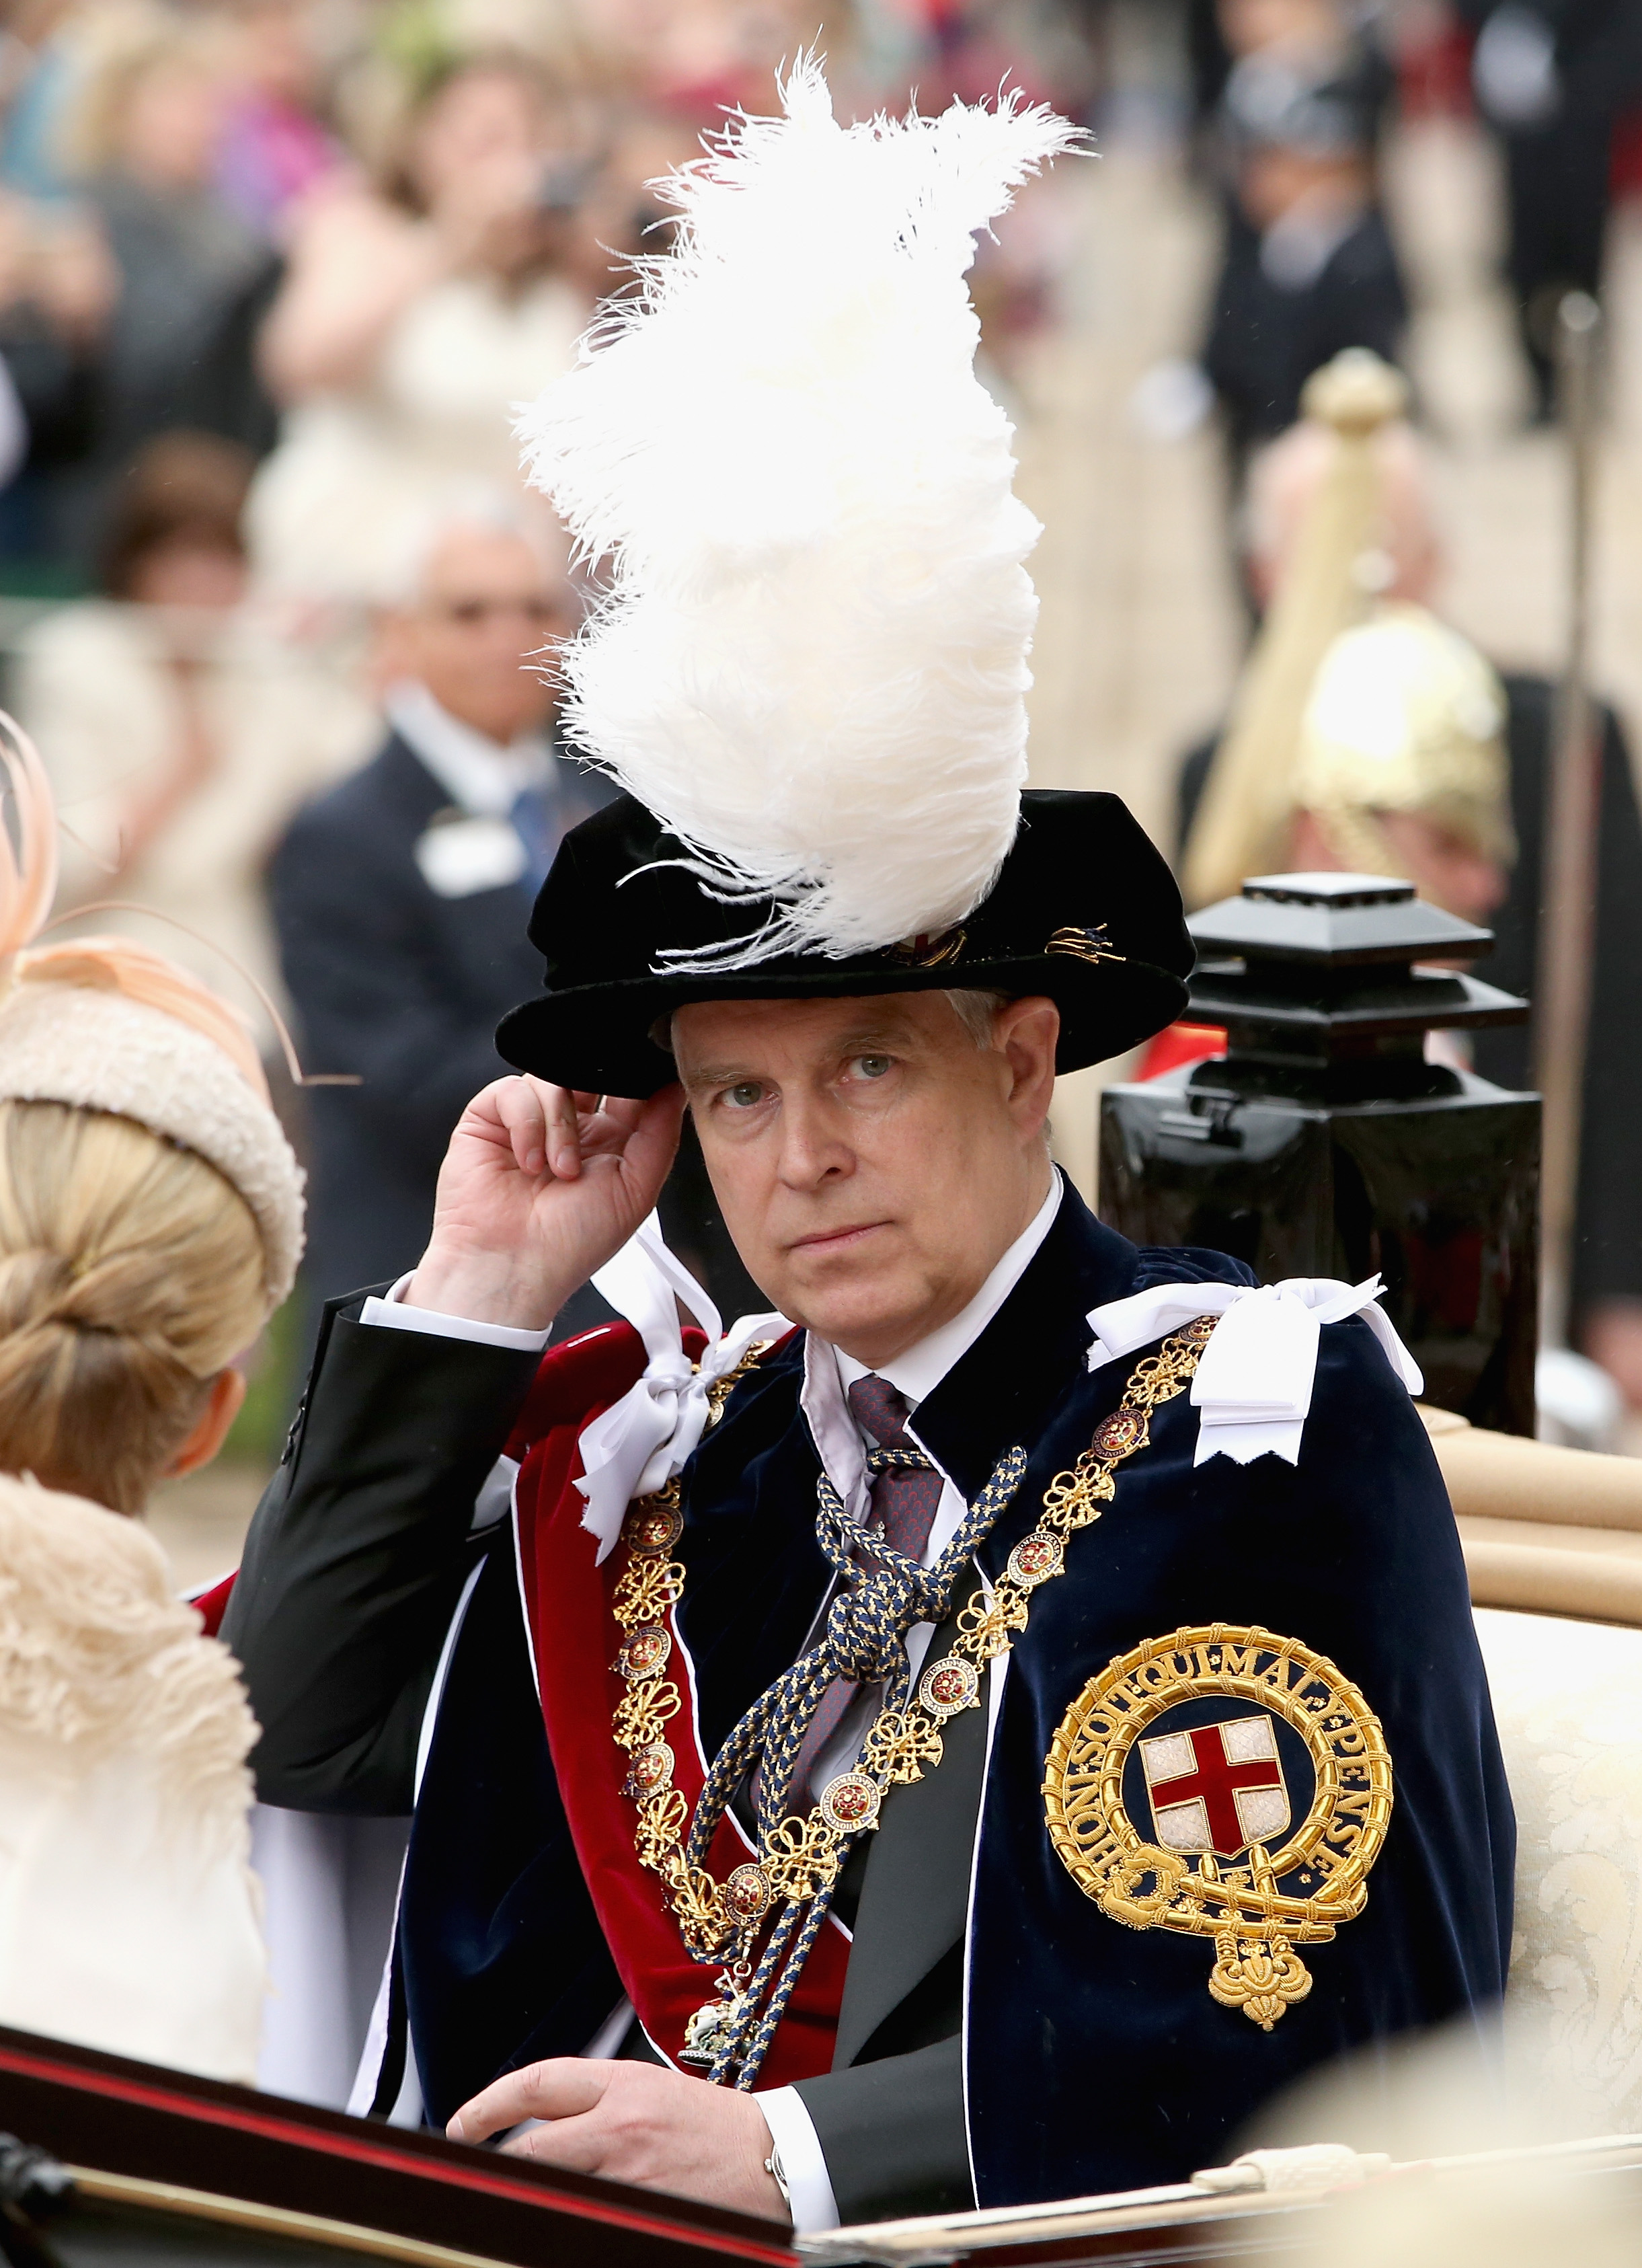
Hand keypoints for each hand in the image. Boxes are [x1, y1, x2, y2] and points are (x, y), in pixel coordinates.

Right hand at [406, 1077, 685, 1329]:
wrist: (514, 1266)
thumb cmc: (573, 1242)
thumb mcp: (637, 1189)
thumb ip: (660, 1134)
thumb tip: (677, 1087)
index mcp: (609, 1141)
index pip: (627, 1089)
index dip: (636, 1081)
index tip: (644, 1083)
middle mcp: (570, 1126)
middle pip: (587, 1071)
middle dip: (596, 1088)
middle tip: (600, 1124)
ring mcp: (529, 1120)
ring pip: (553, 1077)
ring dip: (561, 1125)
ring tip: (559, 1171)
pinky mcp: (489, 1118)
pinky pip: (514, 1089)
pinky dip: (527, 1124)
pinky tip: (528, 1163)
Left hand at [447, 2058, 788, 2223]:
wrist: (779, 2158)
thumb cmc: (717, 2127)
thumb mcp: (655, 2092)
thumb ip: (599, 2102)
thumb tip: (539, 2125)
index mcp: (624, 2083)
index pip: (538, 2082)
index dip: (488, 2104)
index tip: (461, 2125)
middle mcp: (622, 2123)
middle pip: (533, 2144)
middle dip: (497, 2163)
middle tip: (475, 2175)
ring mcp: (631, 2174)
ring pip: (554, 2187)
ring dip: (535, 2197)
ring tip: (520, 2204)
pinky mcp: (646, 2215)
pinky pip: (588, 2221)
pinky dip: (570, 2223)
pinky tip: (567, 2225)